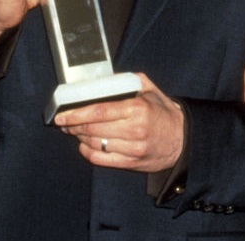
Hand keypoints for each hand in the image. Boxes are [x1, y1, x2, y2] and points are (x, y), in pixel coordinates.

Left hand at [54, 73, 184, 172]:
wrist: (182, 139)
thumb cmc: (163, 112)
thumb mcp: (150, 89)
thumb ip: (129, 81)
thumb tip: (105, 80)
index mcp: (137, 108)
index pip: (99, 112)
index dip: (76, 114)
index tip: (62, 114)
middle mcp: (134, 130)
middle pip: (93, 129)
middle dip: (73, 125)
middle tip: (64, 121)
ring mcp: (132, 149)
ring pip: (95, 144)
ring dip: (79, 137)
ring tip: (75, 130)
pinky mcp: (130, 163)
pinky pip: (101, 159)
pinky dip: (88, 152)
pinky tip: (85, 145)